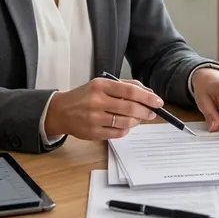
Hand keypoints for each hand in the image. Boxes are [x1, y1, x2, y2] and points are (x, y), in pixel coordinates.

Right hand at [44, 78, 160, 140]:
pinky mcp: (92, 133)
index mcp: (100, 86)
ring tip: (139, 119)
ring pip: (125, 122)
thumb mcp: (101, 84)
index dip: (147, 97)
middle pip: (130, 108)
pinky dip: (126, 130)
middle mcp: (96, 101)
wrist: (60, 111)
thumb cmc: (84, 96)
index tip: (158, 101)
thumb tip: (148, 91)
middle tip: (152, 113)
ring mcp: (94, 118)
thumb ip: (124, 86)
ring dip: (137, 121)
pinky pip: (117, 133)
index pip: (129, 91)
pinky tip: (125, 125)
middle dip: (146, 111)